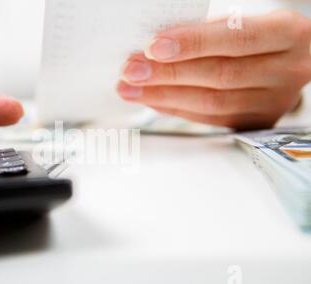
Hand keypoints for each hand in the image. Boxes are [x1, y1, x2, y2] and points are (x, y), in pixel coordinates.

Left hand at [118, 10, 310, 129]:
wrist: (292, 60)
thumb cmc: (259, 35)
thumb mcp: (243, 21)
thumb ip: (207, 33)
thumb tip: (155, 48)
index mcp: (288, 35)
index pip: (236, 38)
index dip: (193, 43)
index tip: (153, 47)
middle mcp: (286, 70)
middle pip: (220, 76)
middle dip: (168, 74)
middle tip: (132, 72)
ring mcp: (273, 101)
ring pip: (212, 104)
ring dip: (164, 96)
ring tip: (132, 89)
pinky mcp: (256, 122)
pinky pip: (209, 119)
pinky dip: (176, 108)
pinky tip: (153, 100)